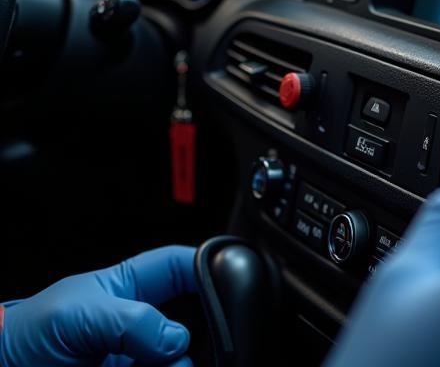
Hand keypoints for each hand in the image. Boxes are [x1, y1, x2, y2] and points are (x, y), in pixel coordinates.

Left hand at [0, 246, 196, 366]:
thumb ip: (131, 319)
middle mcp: (139, 327)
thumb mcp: (77, 313)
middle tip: (183, 351)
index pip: (181, 267)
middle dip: (199, 336)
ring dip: (177, 366)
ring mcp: (133, 361)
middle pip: (191, 324)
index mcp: (130, 288)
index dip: (207, 268)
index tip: (228, 280)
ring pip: (178, 363)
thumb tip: (176, 338)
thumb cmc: (26, 336)